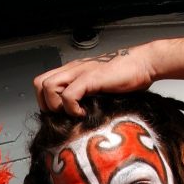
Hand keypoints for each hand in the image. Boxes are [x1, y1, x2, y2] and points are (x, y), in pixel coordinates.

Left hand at [33, 43, 161, 116]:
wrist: (144, 64)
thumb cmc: (125, 78)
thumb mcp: (98, 90)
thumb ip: (85, 98)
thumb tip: (75, 119)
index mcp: (72, 72)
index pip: (42, 83)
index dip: (46, 101)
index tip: (60, 114)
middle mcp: (72, 69)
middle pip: (40, 84)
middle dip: (47, 104)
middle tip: (64, 115)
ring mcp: (80, 72)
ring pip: (49, 87)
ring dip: (57, 105)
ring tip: (74, 113)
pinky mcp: (91, 78)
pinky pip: (69, 94)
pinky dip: (72, 108)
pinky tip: (84, 113)